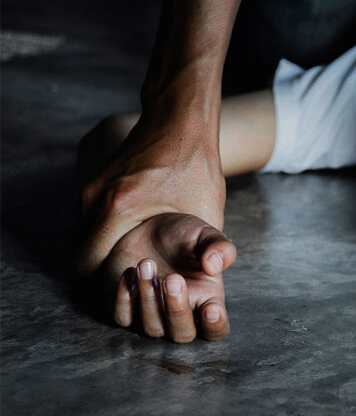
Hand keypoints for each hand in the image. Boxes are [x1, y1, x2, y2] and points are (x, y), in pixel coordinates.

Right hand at [77, 109, 226, 278]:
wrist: (180, 119)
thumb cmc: (196, 163)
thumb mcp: (209, 206)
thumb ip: (211, 242)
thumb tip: (215, 270)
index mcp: (117, 206)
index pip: (86, 264)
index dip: (102, 286)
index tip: (126, 296)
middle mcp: (94, 197)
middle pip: (80, 254)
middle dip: (101, 274)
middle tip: (132, 288)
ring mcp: (91, 188)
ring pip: (84, 237)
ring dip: (103, 254)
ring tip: (133, 269)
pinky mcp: (96, 182)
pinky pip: (91, 220)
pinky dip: (105, 236)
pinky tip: (133, 244)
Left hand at [97, 213, 236, 341]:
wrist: (147, 227)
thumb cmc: (183, 236)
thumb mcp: (205, 235)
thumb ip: (219, 248)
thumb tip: (214, 266)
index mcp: (207, 301)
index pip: (216, 329)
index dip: (215, 326)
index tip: (211, 310)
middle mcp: (181, 315)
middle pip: (183, 334)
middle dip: (177, 309)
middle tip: (173, 278)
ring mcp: (153, 317)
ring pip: (153, 328)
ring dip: (149, 297)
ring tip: (146, 263)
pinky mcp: (127, 312)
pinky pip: (124, 318)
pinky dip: (125, 298)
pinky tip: (129, 272)